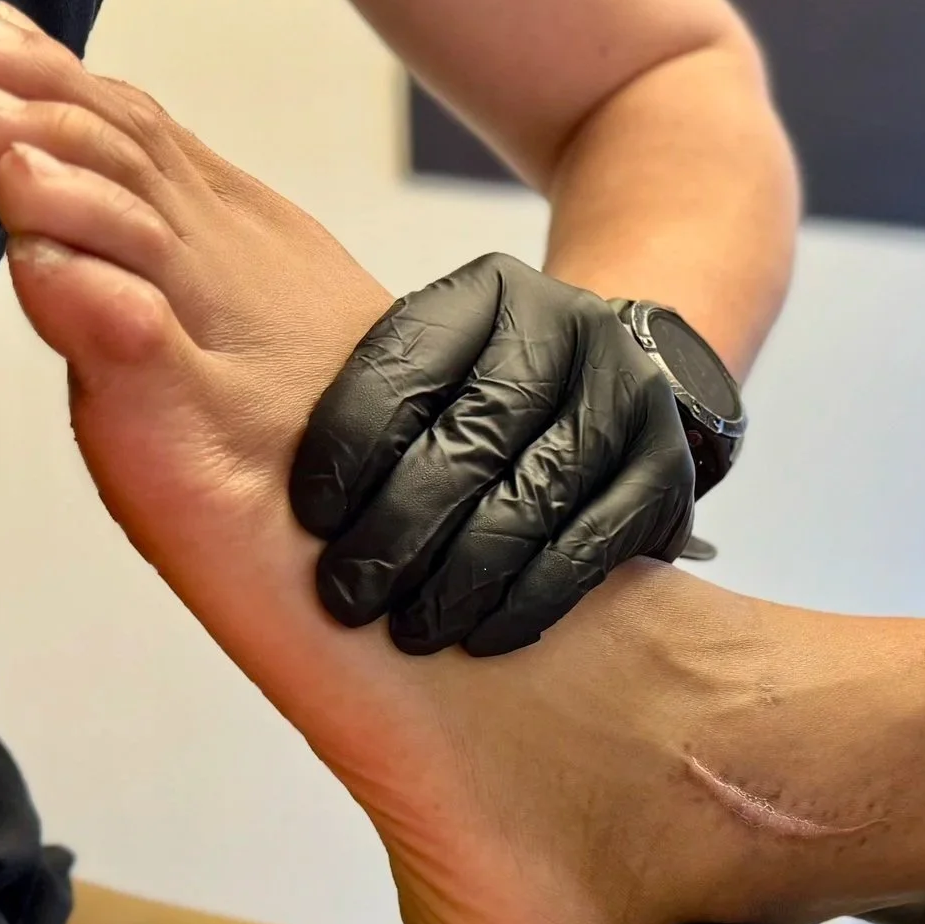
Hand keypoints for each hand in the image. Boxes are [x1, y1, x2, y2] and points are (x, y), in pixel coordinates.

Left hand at [289, 253, 696, 656]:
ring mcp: (629, 397)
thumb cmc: (492, 398)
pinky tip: (484, 633)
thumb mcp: (437, 371)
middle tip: (348, 597)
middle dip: (400, 528)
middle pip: (472, 437)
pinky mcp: (669, 470)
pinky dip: (531, 596)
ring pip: (533, 497)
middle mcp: (570, 327)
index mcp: (491, 290)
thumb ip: (375, 410)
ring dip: (462, 576)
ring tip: (410, 630)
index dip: (352, 445)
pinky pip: (592, 545)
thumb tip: (255, 498)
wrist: (623, 389)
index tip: (312, 519)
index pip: (408, 363)